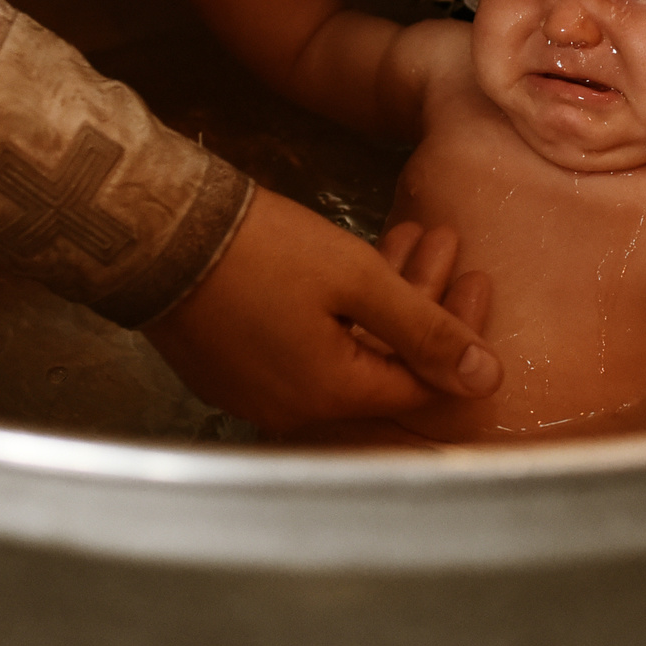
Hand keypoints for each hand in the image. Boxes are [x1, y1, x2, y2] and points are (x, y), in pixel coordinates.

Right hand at [145, 190, 501, 433]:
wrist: (157, 235)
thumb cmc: (262, 253)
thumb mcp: (358, 281)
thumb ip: (426, 331)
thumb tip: (488, 381)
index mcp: (332, 397)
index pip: (421, 382)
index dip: (459, 333)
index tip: (477, 277)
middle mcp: (294, 411)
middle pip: (383, 363)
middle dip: (421, 301)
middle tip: (443, 242)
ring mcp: (255, 392)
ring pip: (344, 350)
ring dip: (382, 298)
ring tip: (407, 235)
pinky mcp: (227, 368)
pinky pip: (303, 347)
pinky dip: (337, 310)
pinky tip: (352, 262)